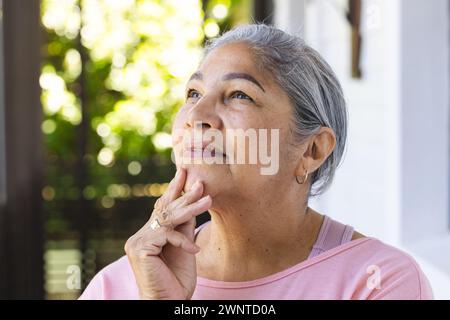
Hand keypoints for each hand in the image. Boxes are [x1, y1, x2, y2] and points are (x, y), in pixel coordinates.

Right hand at [124, 168, 210, 299]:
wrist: (168, 302)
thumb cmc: (177, 279)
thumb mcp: (185, 247)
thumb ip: (184, 226)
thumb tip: (193, 202)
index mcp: (149, 233)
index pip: (162, 207)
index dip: (174, 189)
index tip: (185, 172)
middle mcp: (140, 235)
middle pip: (165, 210)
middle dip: (185, 195)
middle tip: (200, 182)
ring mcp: (137, 241)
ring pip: (167, 218)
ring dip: (190, 209)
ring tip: (208, 201)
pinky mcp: (139, 249)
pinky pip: (166, 235)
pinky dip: (182, 241)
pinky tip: (194, 250)